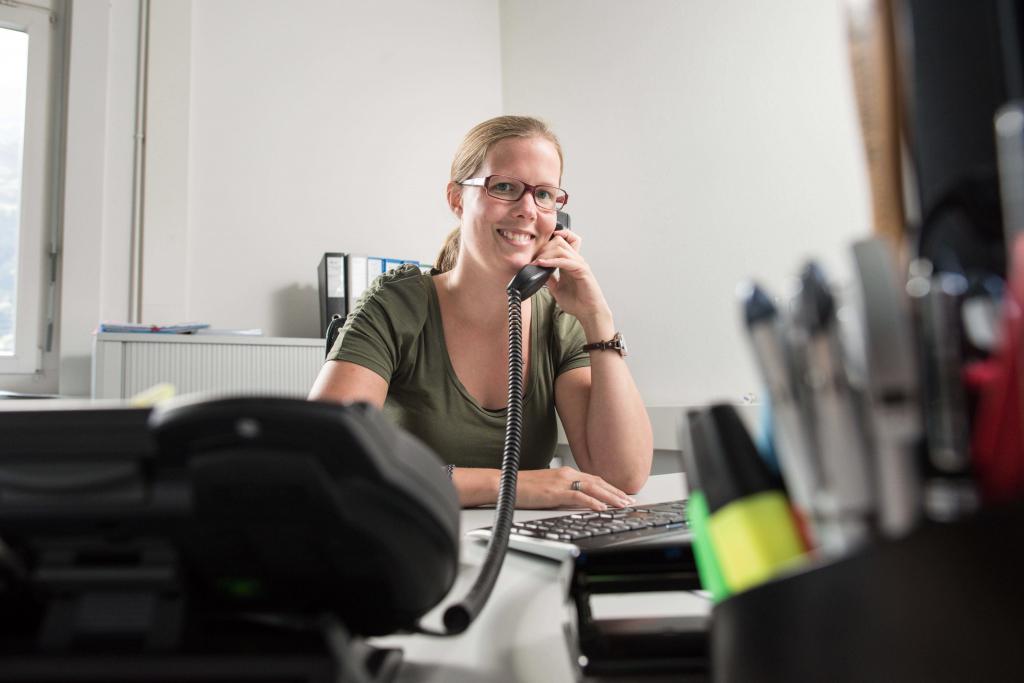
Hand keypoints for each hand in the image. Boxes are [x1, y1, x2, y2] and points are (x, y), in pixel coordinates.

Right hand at [516, 466, 635, 509]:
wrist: (504, 483)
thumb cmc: (522, 487)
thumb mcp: (548, 488)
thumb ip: (564, 492)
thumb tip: (577, 501)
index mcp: (565, 472)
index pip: (594, 479)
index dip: (610, 487)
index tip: (621, 495)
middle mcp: (566, 474)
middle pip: (597, 482)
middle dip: (615, 492)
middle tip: (629, 501)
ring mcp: (561, 482)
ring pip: (593, 487)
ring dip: (610, 497)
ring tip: (621, 505)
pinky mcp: (554, 492)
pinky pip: (578, 496)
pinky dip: (592, 502)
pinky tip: (601, 508)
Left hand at [532, 230, 609, 323]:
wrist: (588, 313)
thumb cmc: (577, 302)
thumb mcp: (557, 289)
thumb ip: (550, 279)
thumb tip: (539, 271)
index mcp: (569, 263)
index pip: (562, 241)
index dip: (548, 241)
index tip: (534, 250)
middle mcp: (575, 260)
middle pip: (559, 241)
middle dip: (543, 247)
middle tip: (533, 258)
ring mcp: (579, 264)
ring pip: (561, 248)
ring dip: (545, 253)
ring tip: (536, 262)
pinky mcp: (582, 270)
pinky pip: (565, 261)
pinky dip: (552, 261)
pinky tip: (542, 264)